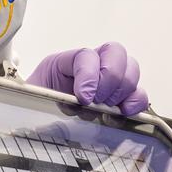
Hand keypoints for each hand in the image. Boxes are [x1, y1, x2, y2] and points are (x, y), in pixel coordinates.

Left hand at [27, 42, 148, 116]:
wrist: (38, 119)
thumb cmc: (35, 107)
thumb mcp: (33, 98)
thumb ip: (42, 96)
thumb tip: (62, 102)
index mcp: (65, 62)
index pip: (85, 56)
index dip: (88, 75)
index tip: (84, 98)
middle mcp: (91, 64)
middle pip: (115, 52)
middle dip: (110, 78)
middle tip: (98, 100)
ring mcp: (108, 79)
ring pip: (131, 67)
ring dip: (123, 89)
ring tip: (107, 108)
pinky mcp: (120, 97)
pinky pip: (139, 92)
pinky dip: (136, 101)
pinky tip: (124, 112)